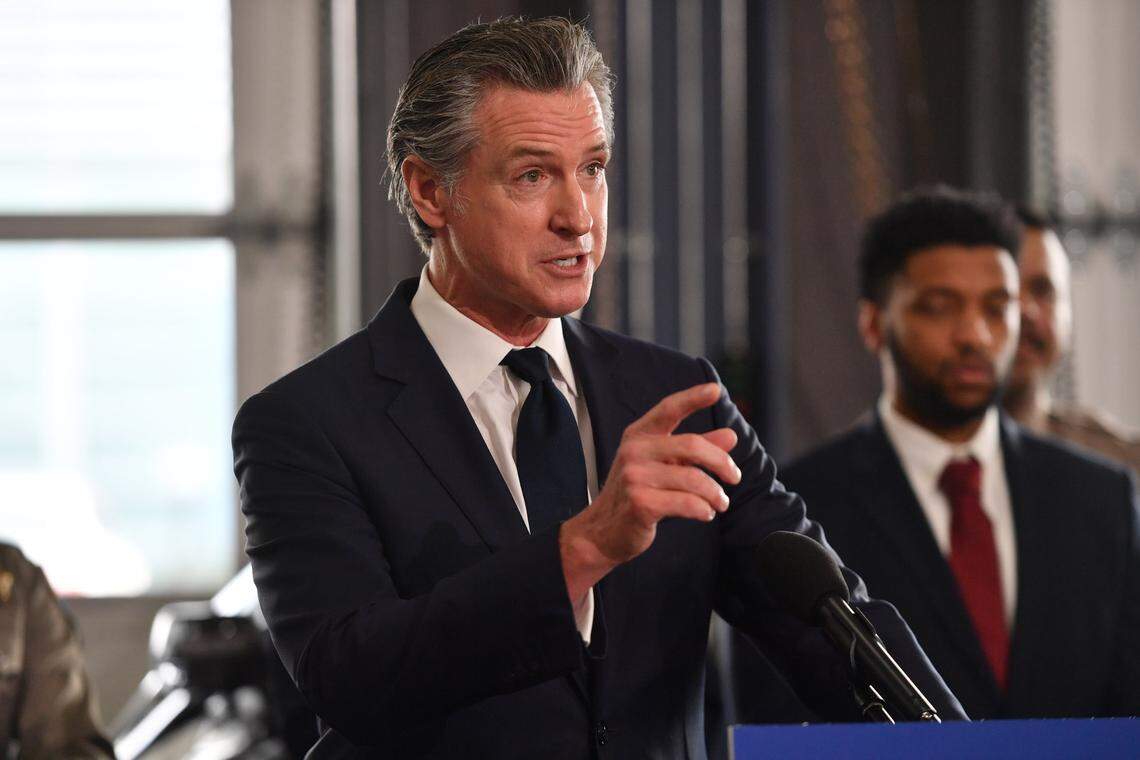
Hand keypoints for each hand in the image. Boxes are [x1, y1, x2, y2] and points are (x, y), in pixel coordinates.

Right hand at [559, 382, 740, 601]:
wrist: (602, 531)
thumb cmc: (637, 494)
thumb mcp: (664, 467)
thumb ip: (695, 451)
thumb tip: (730, 436)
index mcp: (639, 436)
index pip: (668, 409)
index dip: (692, 398)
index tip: (716, 390)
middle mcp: (634, 451)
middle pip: (692, 446)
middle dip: (721, 462)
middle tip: (734, 477)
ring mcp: (635, 477)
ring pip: (693, 479)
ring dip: (715, 494)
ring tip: (720, 502)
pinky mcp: (640, 503)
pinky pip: (686, 503)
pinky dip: (703, 510)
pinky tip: (705, 513)